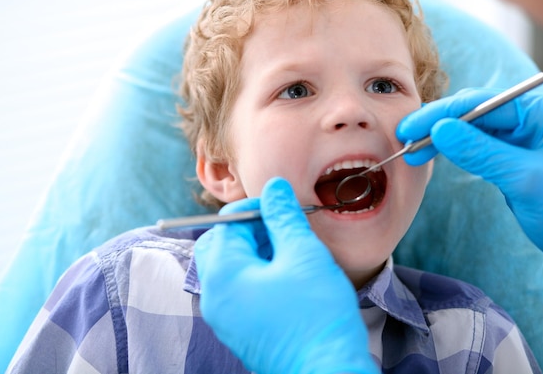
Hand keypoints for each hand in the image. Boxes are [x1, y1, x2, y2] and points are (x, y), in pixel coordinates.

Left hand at [194, 177, 378, 373]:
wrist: (328, 373)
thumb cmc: (317, 314)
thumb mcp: (303, 255)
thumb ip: (284, 217)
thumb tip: (273, 188)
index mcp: (223, 274)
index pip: (227, 222)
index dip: (257, 206)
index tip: (284, 205)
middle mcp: (214, 297)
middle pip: (221, 244)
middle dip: (251, 229)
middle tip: (284, 228)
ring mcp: (225, 317)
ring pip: (231, 267)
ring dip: (257, 250)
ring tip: (292, 251)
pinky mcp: (240, 330)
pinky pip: (240, 290)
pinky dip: (259, 274)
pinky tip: (290, 275)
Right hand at [396, 89, 542, 274]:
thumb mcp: (523, 178)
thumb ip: (480, 151)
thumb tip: (439, 129)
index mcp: (541, 111)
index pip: (482, 103)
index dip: (442, 114)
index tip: (411, 128)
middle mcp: (530, 117)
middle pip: (473, 111)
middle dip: (438, 123)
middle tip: (405, 139)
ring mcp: (520, 135)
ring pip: (470, 128)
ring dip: (442, 138)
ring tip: (414, 151)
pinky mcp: (510, 154)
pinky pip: (475, 145)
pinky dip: (453, 150)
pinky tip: (433, 154)